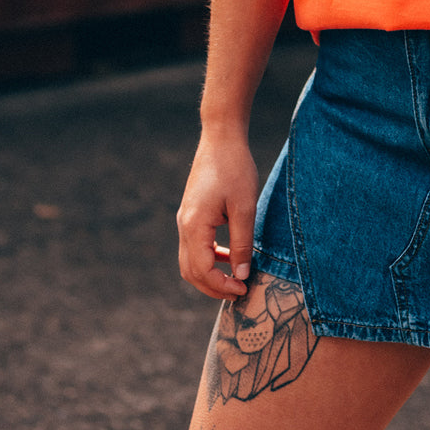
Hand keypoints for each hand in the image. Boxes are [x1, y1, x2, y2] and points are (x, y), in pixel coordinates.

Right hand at [176, 128, 258, 299]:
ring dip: (210, 274)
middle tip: (238, 292)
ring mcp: (185, 219)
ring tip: (235, 279)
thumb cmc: (235, 169)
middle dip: (213, 287)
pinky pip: (195, 246)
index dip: (221, 286)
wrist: (221, 138)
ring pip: (191, 260)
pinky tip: (230, 256)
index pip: (202, 270)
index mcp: (195, 226)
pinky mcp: (191, 213)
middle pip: (191, 271)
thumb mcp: (245, 207)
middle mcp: (184, 225)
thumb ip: (242, 243)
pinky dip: (210, 258)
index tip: (243, 289)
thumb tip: (240, 275)